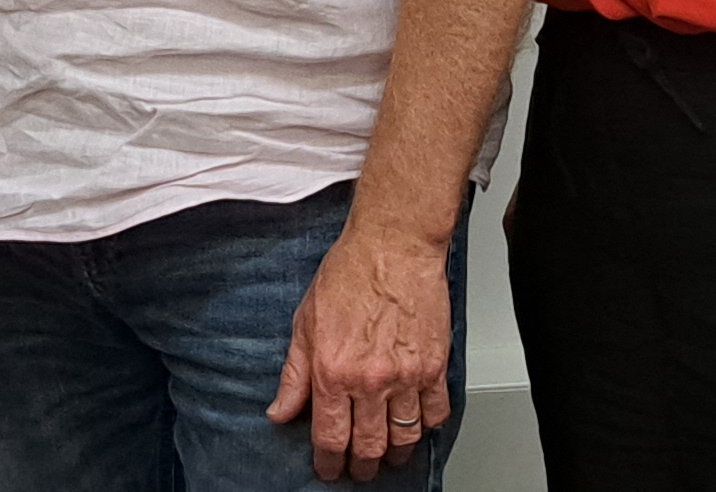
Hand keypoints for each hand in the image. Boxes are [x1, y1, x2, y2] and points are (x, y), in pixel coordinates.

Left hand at [265, 225, 450, 481]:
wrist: (394, 245)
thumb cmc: (350, 274)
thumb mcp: (305, 324)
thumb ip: (294, 375)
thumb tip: (280, 412)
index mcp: (333, 372)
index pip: (329, 436)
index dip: (328, 461)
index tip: (328, 468)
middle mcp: (370, 380)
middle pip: (368, 445)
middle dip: (361, 466)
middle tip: (358, 469)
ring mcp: (406, 376)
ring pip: (404, 437)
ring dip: (394, 453)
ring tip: (388, 455)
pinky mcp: (435, 366)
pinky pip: (435, 413)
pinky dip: (427, 427)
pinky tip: (417, 426)